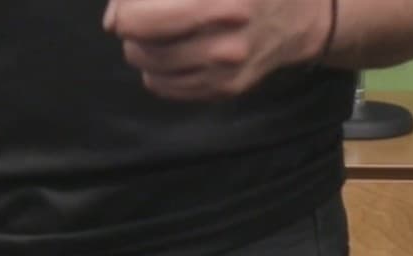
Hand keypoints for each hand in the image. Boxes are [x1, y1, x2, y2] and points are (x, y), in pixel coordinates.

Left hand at [104, 0, 332, 100]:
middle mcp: (224, 40)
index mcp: (218, 1)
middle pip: (137, 47)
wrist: (299, 12)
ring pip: (147, 68)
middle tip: (151, 13)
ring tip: (168, 29)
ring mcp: (226, 70)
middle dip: (135, 29)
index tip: (136, 2)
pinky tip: (181, 48)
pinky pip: (163, 86)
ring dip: (147, 49)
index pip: (135, 20)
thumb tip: (114, 21)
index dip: (126, 9)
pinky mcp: (225, 89)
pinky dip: (160, 69)